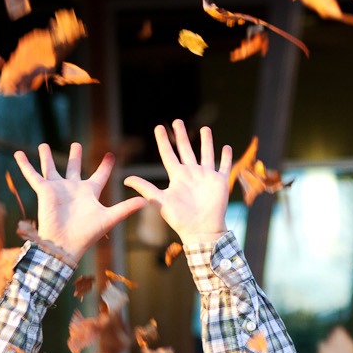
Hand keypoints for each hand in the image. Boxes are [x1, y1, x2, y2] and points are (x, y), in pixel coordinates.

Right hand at [12, 142, 144, 265]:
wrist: (65, 244)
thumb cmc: (87, 234)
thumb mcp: (110, 218)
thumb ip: (127, 208)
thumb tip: (147, 201)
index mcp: (90, 193)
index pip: (100, 175)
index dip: (105, 165)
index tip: (110, 154)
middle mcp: (73, 189)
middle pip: (75, 169)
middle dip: (75, 157)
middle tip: (76, 144)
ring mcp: (58, 189)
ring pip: (52, 168)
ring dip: (47, 157)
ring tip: (43, 145)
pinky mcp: (44, 191)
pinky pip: (33, 175)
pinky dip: (25, 165)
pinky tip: (17, 153)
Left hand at [123, 120, 230, 244]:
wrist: (201, 231)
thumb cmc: (180, 219)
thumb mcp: (160, 201)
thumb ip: (145, 188)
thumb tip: (125, 178)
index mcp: (177, 176)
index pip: (169, 154)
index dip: (163, 141)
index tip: (158, 127)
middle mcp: (191, 174)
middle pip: (186, 150)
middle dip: (181, 136)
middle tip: (177, 121)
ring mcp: (206, 177)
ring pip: (206, 154)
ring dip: (206, 142)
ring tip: (205, 128)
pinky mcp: (220, 182)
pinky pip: (224, 167)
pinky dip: (226, 157)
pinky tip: (227, 148)